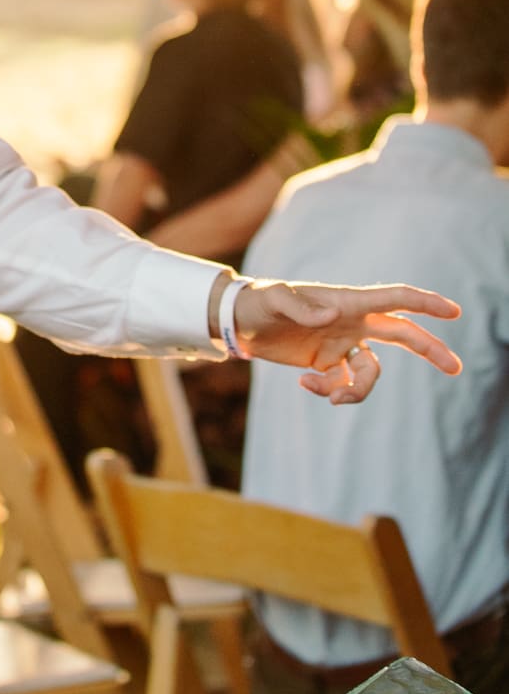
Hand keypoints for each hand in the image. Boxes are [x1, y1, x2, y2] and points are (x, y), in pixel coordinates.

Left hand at [233, 280, 461, 405]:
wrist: (239, 323)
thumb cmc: (256, 302)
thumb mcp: (273, 299)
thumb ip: (300, 305)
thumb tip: (333, 317)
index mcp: (346, 301)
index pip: (393, 300)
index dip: (424, 304)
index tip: (452, 311)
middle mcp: (350, 321)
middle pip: (401, 334)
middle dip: (429, 349)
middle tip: (456, 367)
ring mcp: (341, 342)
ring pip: (372, 371)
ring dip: (358, 390)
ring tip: (329, 395)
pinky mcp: (327, 362)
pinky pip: (344, 383)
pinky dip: (331, 391)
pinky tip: (305, 384)